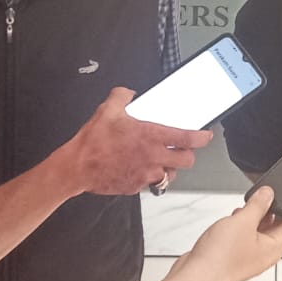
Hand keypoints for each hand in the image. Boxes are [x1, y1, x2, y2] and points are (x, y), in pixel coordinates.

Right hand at [62, 87, 212, 195]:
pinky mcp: (136, 187)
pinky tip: (141, 168)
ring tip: (161, 159)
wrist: (76, 168)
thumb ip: (122, 96)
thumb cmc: (92, 142)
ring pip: (170, 175)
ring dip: (169, 167)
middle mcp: (153, 157)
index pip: (187, 138)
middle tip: (182, 148)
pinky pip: (151, 183)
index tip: (205, 135)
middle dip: (187, 154)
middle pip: (186, 161)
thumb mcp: (107, 109)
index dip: (202, 137)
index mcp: (150, 137)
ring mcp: (145, 175)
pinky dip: (150, 176)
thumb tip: (128, 93)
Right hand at [181, 186, 281, 280]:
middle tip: (280, 193)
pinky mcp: (235, 255)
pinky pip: (248, 235)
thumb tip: (269, 194)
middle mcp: (264, 254)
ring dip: (261, 216)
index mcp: (274, 248)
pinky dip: (247, 223)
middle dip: (281, 210)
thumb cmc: (219, 258)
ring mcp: (250, 256)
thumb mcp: (243, 221)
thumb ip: (258, 205)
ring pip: (263, 232)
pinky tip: (238, 216)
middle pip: (281, 229)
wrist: (196, 276)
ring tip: (257, 202)